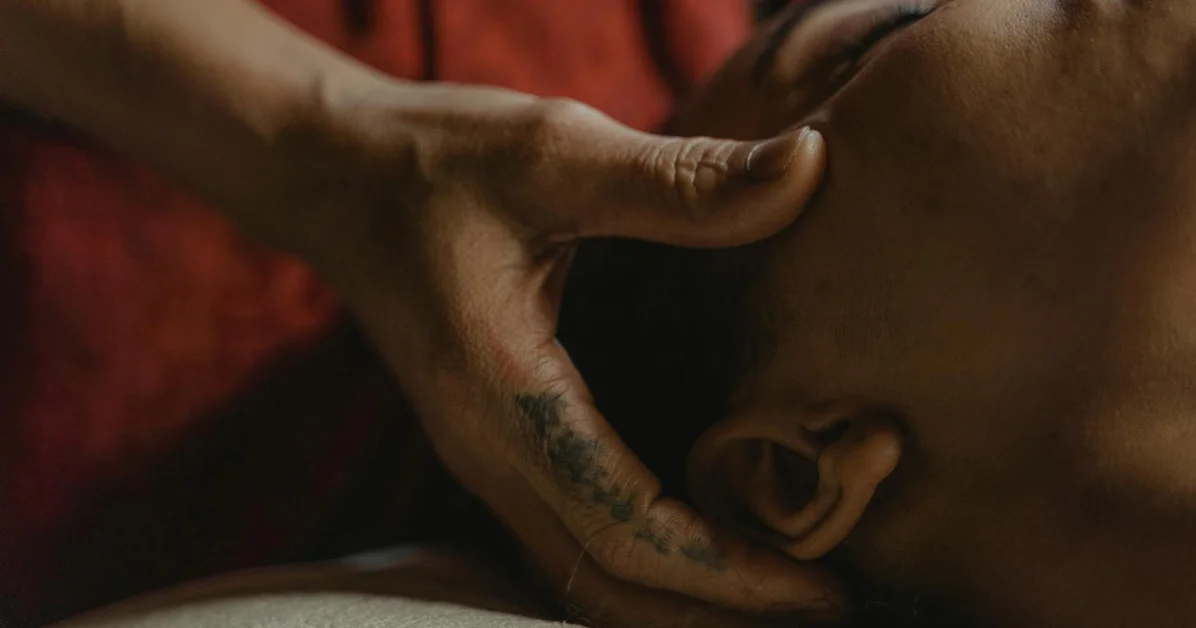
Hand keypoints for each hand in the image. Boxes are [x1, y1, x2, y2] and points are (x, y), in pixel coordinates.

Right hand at [282, 80, 837, 624]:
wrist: (337, 176)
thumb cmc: (437, 160)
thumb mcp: (554, 150)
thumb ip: (677, 180)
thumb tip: (808, 166)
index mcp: (501, 396)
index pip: (625, 527)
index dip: (729, 573)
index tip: (821, 590)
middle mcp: (485, 449)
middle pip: (606, 584)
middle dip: (715, 612)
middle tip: (828, 606)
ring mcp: (484, 455)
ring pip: (585, 574)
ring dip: (681, 600)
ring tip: (782, 592)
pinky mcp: (494, 442)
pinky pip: (571, 538)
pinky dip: (645, 564)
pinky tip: (708, 542)